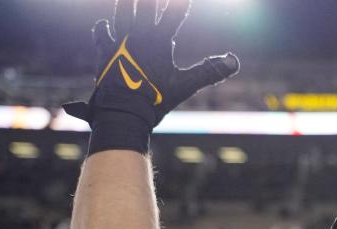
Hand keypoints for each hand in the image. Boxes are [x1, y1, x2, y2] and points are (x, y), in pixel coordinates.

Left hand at [64, 0, 238, 151]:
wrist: (123, 111)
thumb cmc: (156, 99)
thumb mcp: (186, 85)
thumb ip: (210, 71)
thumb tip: (234, 61)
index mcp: (158, 41)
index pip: (174, 14)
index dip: (181, 3)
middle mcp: (138, 35)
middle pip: (146, 6)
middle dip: (152, 0)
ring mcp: (119, 41)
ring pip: (122, 12)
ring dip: (126, 2)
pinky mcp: (105, 52)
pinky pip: (102, 33)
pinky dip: (104, 27)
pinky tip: (104, 24)